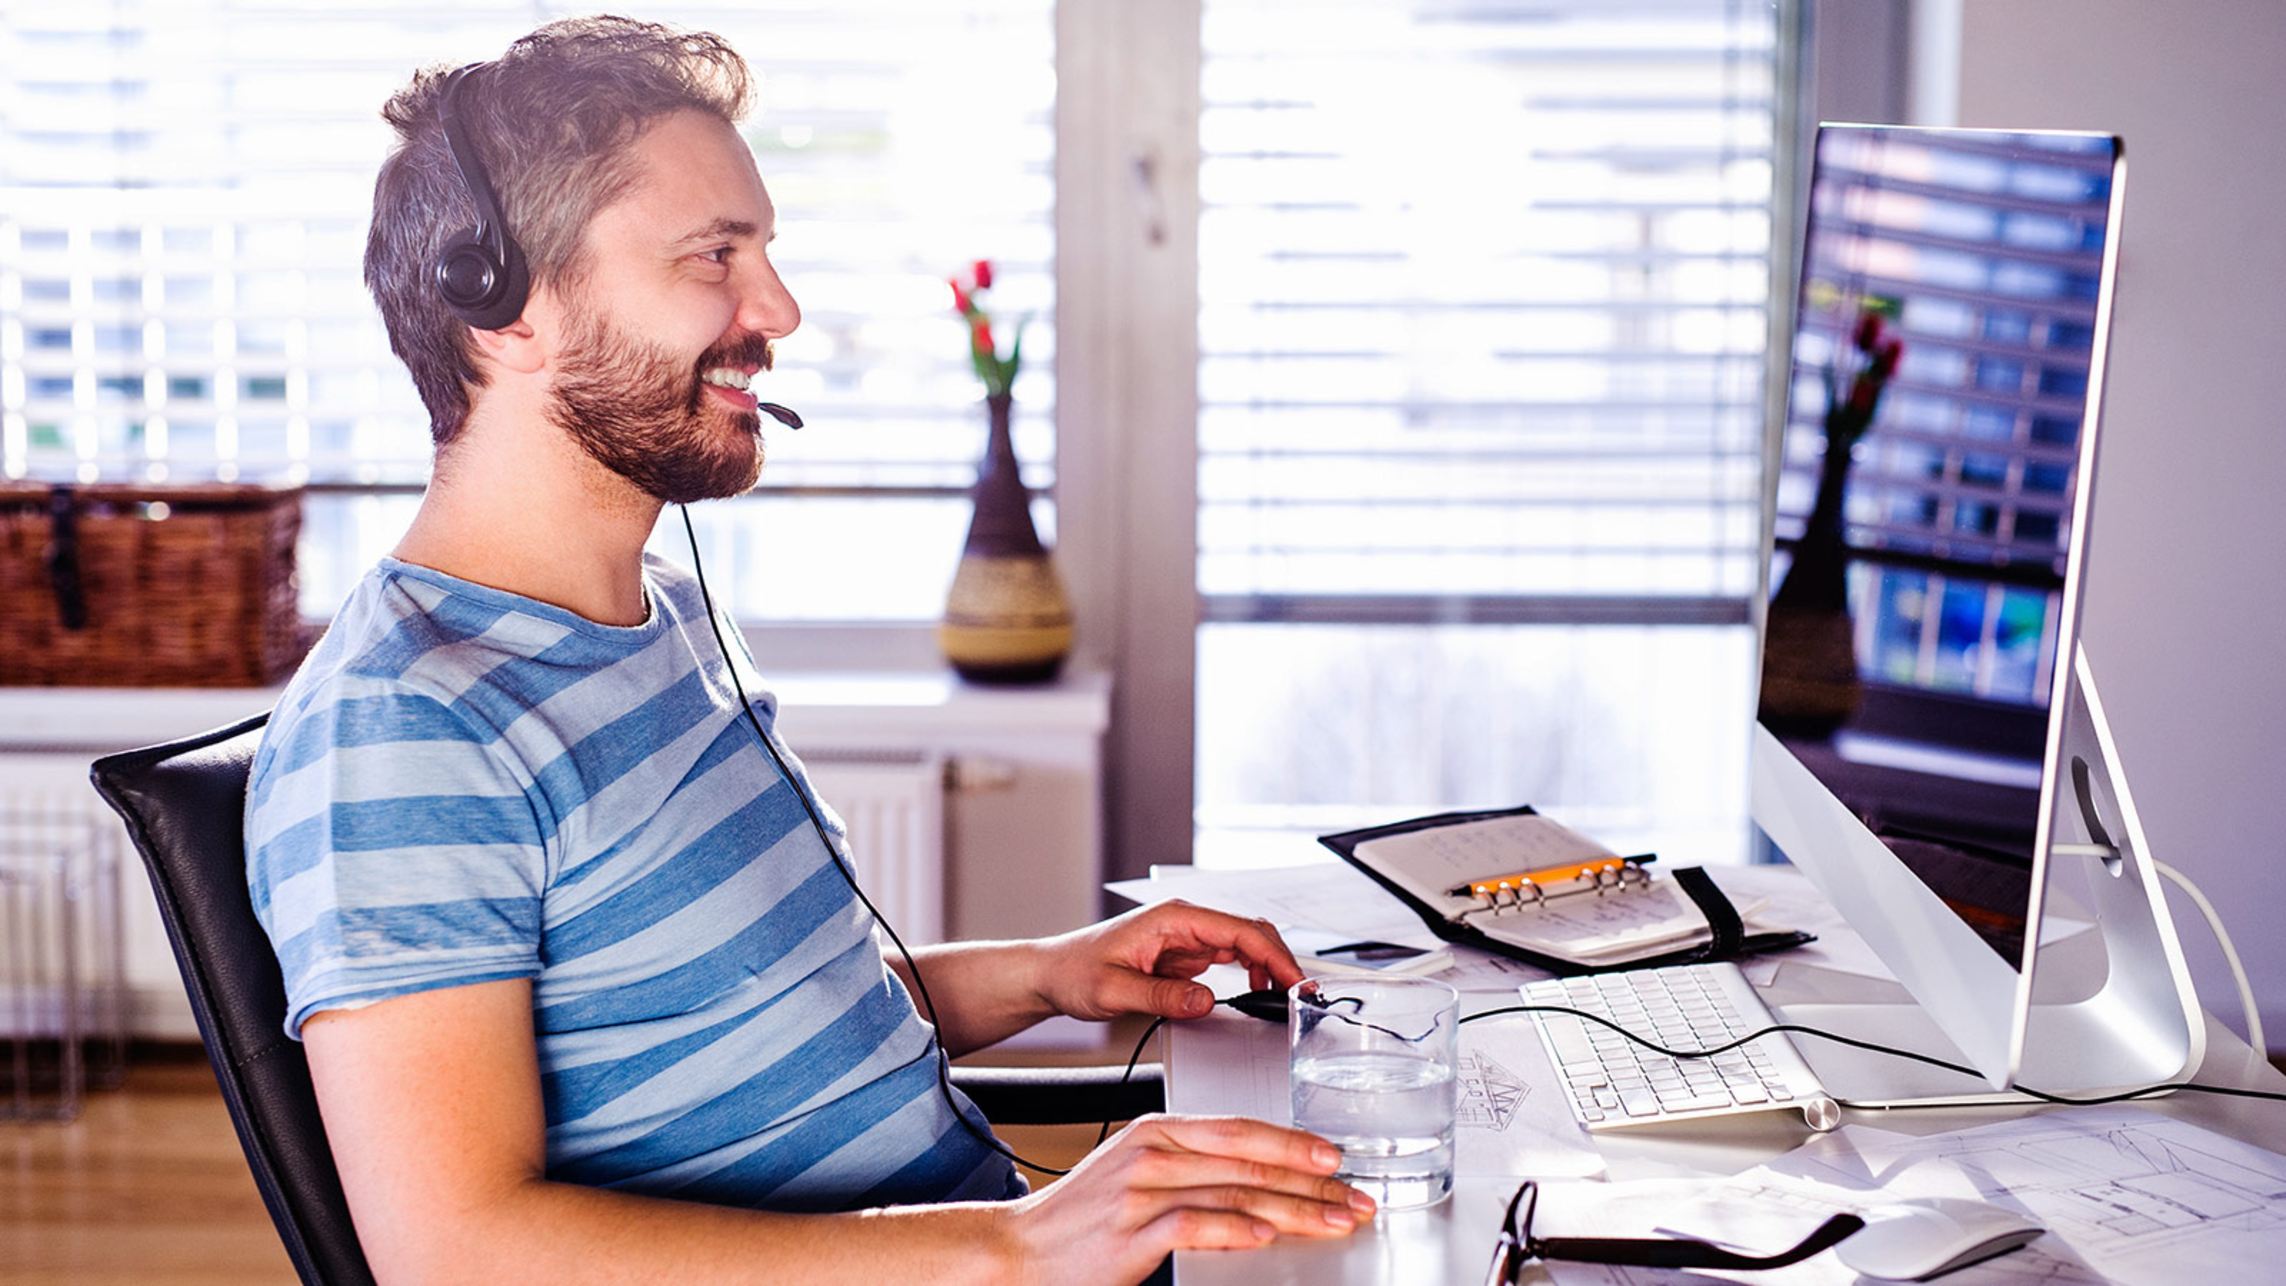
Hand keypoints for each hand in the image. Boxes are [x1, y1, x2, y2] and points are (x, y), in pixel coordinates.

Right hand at [1002, 1114, 1372, 1285]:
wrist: (1016, 1251)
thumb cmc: (1077, 1220)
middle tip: (1353, 1197)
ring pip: (1233, 1193)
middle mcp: (1151, 1152)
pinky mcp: (1129, 1233)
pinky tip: (1266, 1237)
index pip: (1240, 1129)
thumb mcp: (1135, 1174)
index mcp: (1156, 1131)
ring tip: (1332, 1222)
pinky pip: (1193, 1224)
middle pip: (1248, 1161)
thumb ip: (1191, 1169)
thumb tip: (1257, 1184)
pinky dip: (1234, 1230)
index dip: (1294, 1142)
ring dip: (1293, 1210)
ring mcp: (1139, 1192)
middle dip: (1311, 1181)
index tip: (1336, 1158)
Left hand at [1037, 900, 1304, 1022]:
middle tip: (1299, 994)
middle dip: (1279, 959)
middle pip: (1249, 932)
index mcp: (1173, 918)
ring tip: (1282, 996)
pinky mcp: (1184, 954)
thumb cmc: (1075, 971)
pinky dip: (1250, 972)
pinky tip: (1256, 991)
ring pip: (1243, 944)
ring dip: (1267, 966)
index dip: (1273, 955)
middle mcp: (1184, 922)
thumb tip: (1207, 1000)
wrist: (1052, 974)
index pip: (1238, 930)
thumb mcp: (1114, 991)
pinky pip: (1228, 958)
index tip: (1293, 980)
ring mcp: (1186, 937)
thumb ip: (1162, 996)